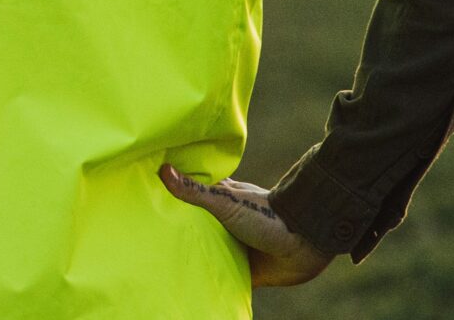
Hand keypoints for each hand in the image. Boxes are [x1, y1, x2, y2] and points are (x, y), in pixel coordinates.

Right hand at [158, 164, 333, 287]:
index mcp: (223, 200)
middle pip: (198, 225)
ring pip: (209, 250)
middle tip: (150, 232)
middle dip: (181, 228)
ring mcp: (236, 246)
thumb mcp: (226, 201)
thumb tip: (163, 169)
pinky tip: (193, 283)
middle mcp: (227, 223)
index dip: (176, 193)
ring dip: (195, 255)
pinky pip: (223, 277)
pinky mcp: (245, 270)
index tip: (150, 193)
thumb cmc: (266, 216)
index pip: (194, 194)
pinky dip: (211, 280)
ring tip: (163, 259)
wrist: (304, 244)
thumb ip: (196, 190)